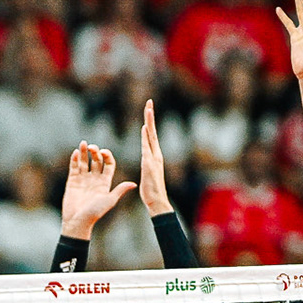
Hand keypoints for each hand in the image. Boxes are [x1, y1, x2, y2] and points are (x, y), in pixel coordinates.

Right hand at [59, 142, 135, 236]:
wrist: (78, 221)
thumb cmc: (95, 213)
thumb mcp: (110, 200)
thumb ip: (120, 190)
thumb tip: (134, 184)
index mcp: (105, 182)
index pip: (108, 164)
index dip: (107, 156)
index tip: (103, 152)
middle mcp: (94, 179)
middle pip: (96, 161)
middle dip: (95, 152)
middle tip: (92, 147)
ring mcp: (83, 180)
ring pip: (84, 162)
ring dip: (84, 152)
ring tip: (83, 143)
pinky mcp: (72, 181)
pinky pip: (74, 167)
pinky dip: (75, 159)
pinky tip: (76, 152)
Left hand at [138, 100, 171, 217]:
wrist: (157, 201)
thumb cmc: (151, 190)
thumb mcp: (147, 173)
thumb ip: (147, 164)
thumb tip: (146, 159)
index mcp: (153, 156)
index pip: (150, 135)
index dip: (149, 122)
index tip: (147, 110)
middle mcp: (155, 154)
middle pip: (152, 131)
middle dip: (150, 116)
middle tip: (149, 102)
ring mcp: (154, 158)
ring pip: (151, 135)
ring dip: (150, 121)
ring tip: (148, 108)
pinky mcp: (150, 163)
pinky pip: (147, 147)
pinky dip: (146, 137)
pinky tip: (145, 127)